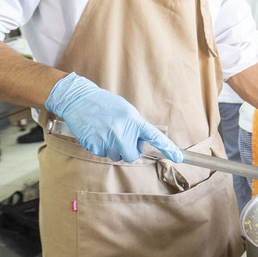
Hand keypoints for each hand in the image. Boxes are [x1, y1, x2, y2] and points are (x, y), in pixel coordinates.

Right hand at [45, 72, 182, 162]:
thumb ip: (134, 126)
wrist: (79, 99)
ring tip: (105, 131)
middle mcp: (123, 131)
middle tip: (121, 137)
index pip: (154, 136)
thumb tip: (139, 141)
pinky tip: (96, 133)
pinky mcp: (94, 145)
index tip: (178, 157)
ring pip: (116, 156)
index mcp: (133, 120)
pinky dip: (100, 147)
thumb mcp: (125, 110)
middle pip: (132, 155)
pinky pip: (102, 154)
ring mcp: (108, 139)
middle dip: (128, 150)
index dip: (167, 147)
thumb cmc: (104, 104)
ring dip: (113, 148)